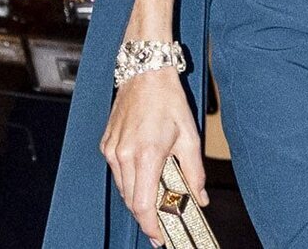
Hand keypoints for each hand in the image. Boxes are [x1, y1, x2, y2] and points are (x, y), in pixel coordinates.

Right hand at [101, 66, 207, 245]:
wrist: (145, 75)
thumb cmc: (169, 101)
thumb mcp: (190, 137)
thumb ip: (195, 172)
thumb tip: (200, 197)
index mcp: (146, 155)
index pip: (143, 204)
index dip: (151, 226)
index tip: (160, 237)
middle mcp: (123, 156)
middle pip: (132, 201)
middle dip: (147, 215)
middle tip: (164, 222)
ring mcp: (112, 151)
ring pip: (124, 188)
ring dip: (139, 197)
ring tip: (158, 197)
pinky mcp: (106, 146)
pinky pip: (118, 173)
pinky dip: (131, 180)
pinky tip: (145, 175)